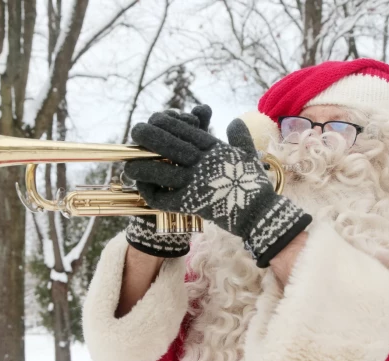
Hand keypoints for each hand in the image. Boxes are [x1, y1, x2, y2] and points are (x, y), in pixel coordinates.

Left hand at [125, 113, 311, 266]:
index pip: (187, 130)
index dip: (168, 123)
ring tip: (130, 164)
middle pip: (170, 145)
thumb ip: (240, 137)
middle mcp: (203, 163)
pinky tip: (142, 188)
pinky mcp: (191, 204)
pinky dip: (151, 194)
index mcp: (215, 149)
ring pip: (161, 171)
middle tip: (136, 131)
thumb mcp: (250, 155)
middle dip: (150, 136)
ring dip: (143, 167)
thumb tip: (234, 121)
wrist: (259, 213)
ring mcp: (196, 183)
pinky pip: (164, 199)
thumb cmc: (255, 185)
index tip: (155, 118)